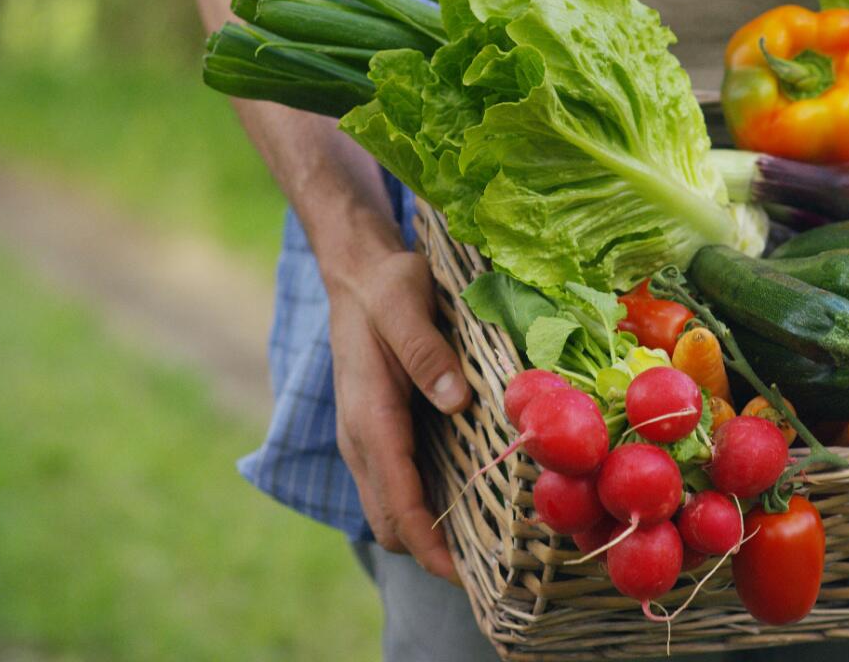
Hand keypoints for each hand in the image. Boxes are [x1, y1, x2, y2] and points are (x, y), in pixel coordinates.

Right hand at [329, 248, 471, 580]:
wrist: (356, 272)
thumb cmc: (385, 285)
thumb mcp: (405, 302)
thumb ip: (424, 351)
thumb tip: (455, 401)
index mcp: (368, 417)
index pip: (396, 503)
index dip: (429, 547)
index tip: (466, 577)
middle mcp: (360, 440)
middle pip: (390, 523)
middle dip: (432, 554)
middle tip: (492, 568)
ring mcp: (365, 440)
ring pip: (390, 511)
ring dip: (428, 536)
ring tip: (486, 547)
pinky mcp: (377, 433)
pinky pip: (397, 487)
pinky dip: (424, 508)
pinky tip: (467, 504)